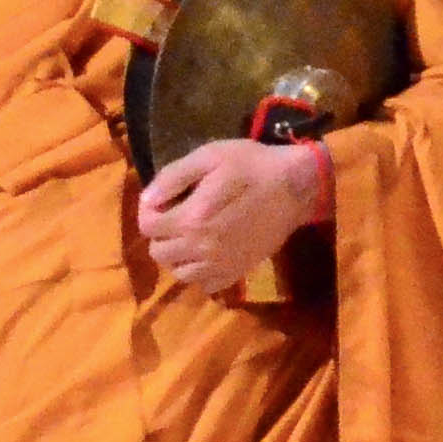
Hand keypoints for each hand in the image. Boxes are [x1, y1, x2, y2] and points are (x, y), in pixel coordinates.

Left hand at [135, 137, 329, 295]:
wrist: (295, 186)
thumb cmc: (252, 165)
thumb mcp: (209, 156)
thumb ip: (172, 177)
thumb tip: (147, 199)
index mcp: (191, 218)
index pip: (147, 227)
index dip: (148, 212)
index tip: (162, 201)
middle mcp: (202, 248)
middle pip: (159, 253)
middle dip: (160, 234)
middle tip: (176, 217)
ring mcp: (221, 264)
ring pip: (179, 273)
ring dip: (178, 256)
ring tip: (191, 236)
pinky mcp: (239, 272)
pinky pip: (206, 285)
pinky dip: (201, 273)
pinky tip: (209, 253)